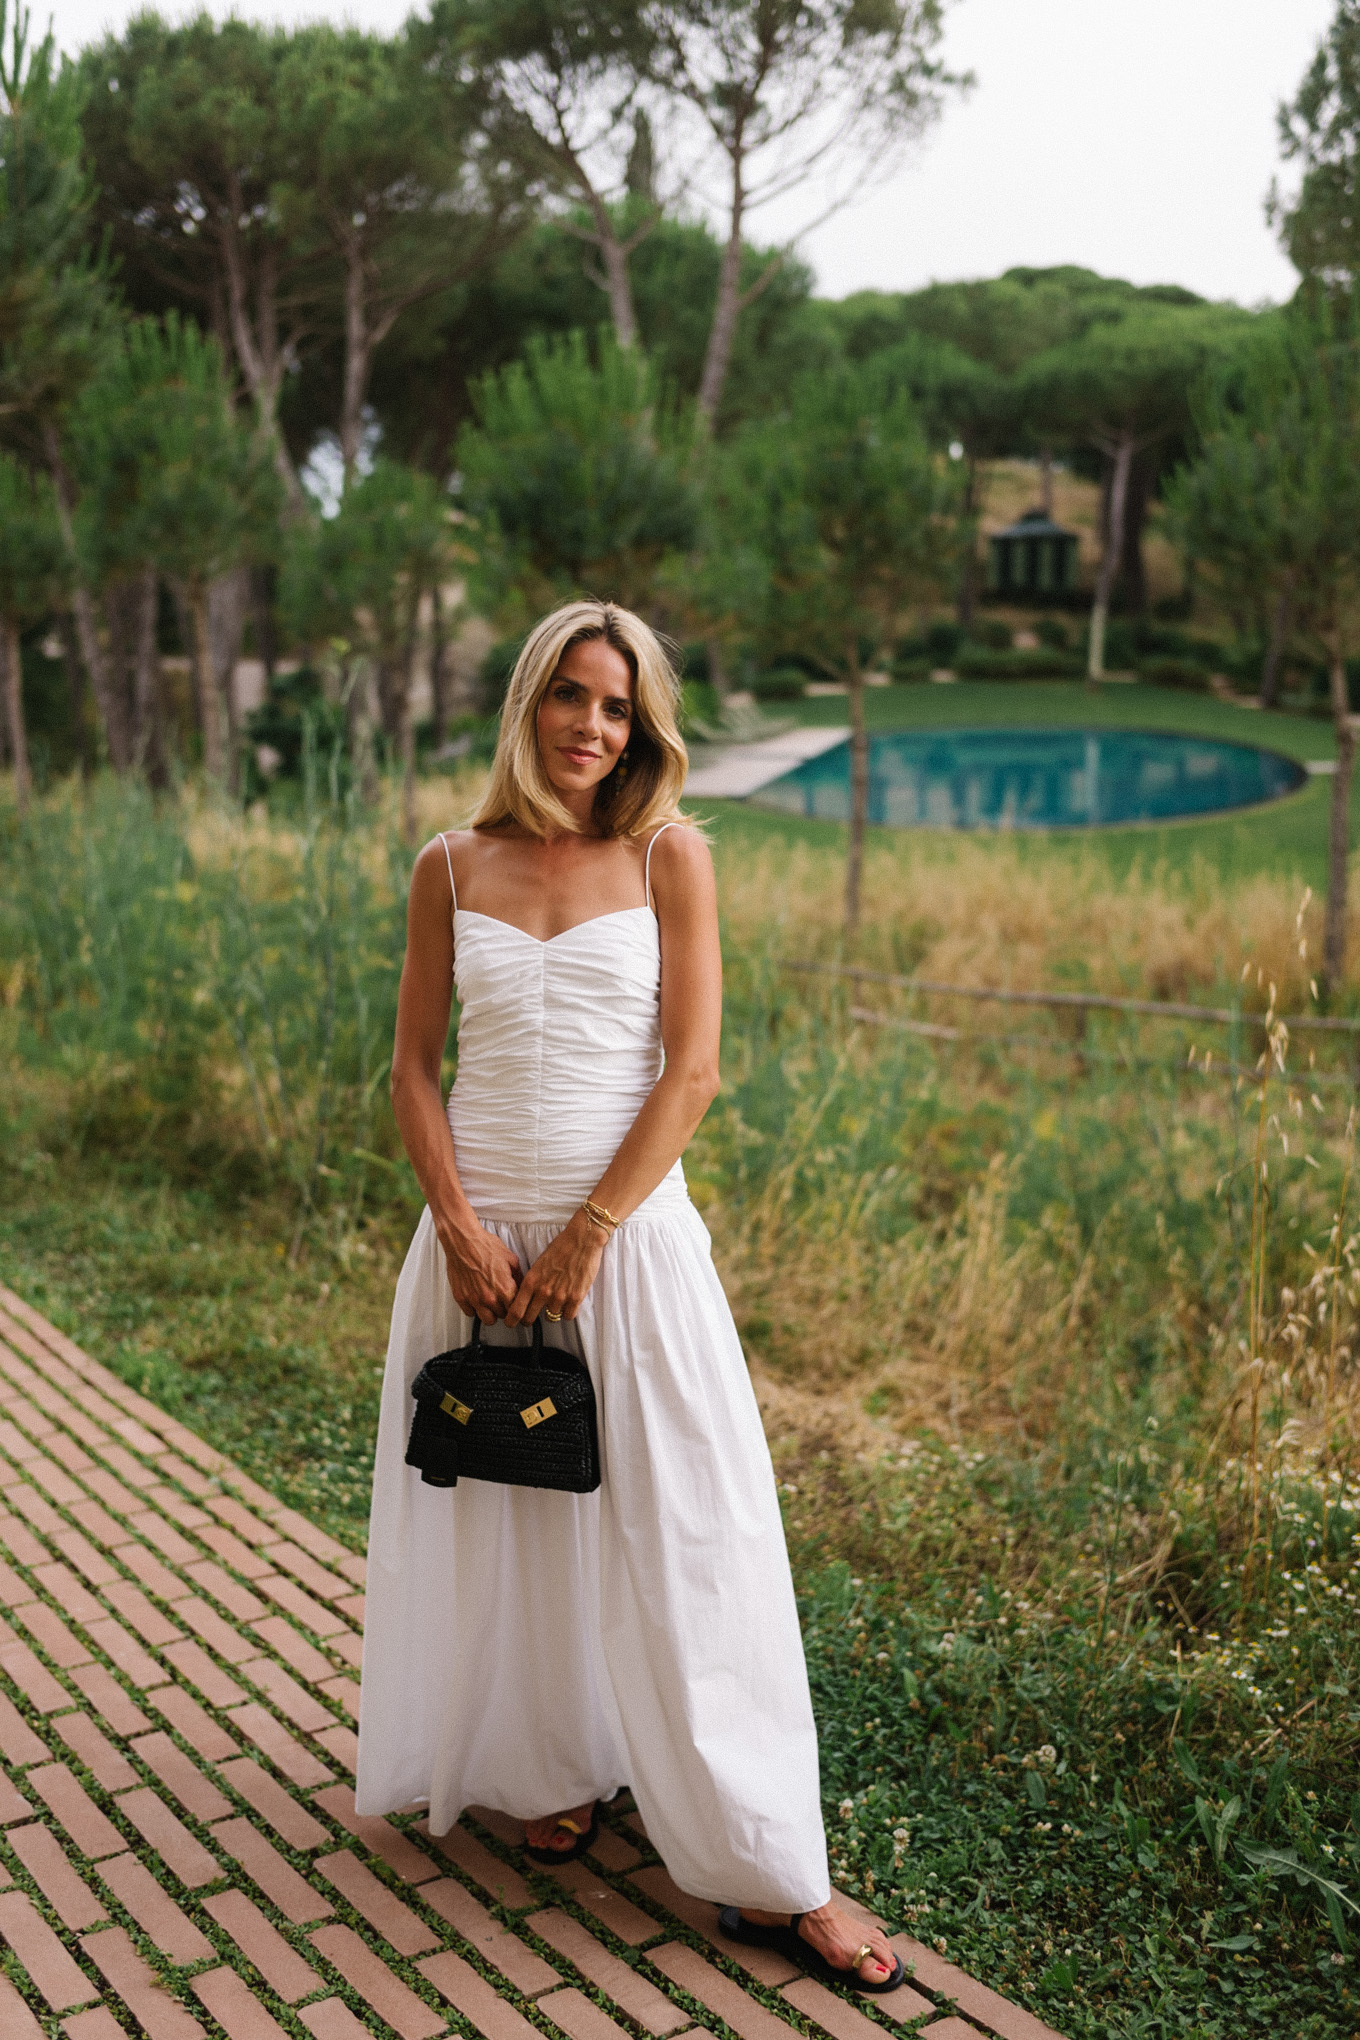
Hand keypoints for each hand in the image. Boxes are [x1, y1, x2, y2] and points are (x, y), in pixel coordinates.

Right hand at [438, 1217, 521, 1324]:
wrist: (463, 1241)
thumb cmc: (484, 1246)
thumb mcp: (510, 1259)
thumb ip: (518, 1276)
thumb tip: (522, 1286)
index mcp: (504, 1288)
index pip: (516, 1310)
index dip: (517, 1306)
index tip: (515, 1304)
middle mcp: (489, 1297)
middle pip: (503, 1316)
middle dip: (504, 1309)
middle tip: (502, 1300)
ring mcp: (474, 1299)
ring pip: (487, 1320)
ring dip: (491, 1313)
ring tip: (491, 1303)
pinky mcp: (461, 1298)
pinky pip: (470, 1313)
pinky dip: (474, 1308)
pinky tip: (477, 1299)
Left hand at [505, 1210, 605, 1324]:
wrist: (582, 1239)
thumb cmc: (561, 1247)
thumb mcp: (539, 1263)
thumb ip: (533, 1281)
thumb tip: (527, 1295)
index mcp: (531, 1281)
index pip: (516, 1309)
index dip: (512, 1320)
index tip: (512, 1322)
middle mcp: (543, 1291)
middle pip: (530, 1318)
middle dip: (529, 1320)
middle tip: (531, 1318)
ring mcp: (560, 1296)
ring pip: (551, 1316)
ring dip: (553, 1311)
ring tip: (558, 1299)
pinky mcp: (576, 1298)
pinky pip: (568, 1316)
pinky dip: (568, 1311)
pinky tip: (568, 1302)